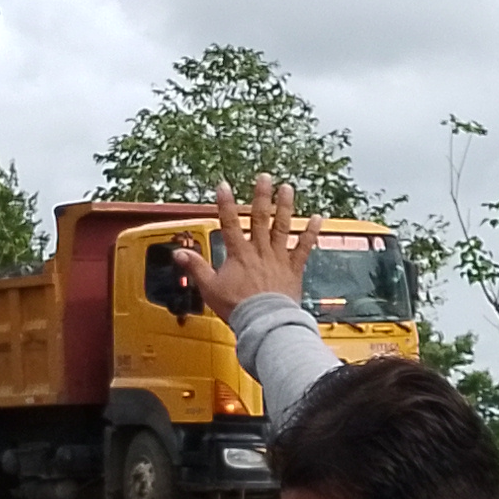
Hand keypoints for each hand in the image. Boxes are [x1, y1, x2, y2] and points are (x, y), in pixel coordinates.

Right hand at [176, 175, 315, 320]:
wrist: (264, 322)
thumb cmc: (238, 307)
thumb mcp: (210, 287)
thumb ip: (196, 267)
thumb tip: (180, 254)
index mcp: (239, 254)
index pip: (229, 223)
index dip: (225, 203)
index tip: (224, 186)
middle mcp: (259, 251)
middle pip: (259, 218)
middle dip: (261, 196)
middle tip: (264, 177)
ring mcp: (278, 258)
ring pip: (282, 226)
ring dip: (285, 206)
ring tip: (287, 188)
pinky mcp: (293, 268)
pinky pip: (304, 247)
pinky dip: (312, 232)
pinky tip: (318, 218)